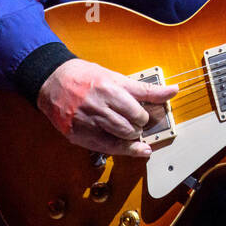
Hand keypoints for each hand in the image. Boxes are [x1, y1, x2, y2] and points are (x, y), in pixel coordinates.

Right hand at [36, 58, 177, 157]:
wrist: (52, 81)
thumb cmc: (85, 76)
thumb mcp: (115, 77)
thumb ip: (145, 88)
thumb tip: (173, 91)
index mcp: (109, 89)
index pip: (137, 111)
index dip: (144, 116)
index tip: (144, 115)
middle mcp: (98, 107)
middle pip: (130, 127)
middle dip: (138, 128)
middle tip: (136, 124)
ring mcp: (87, 123)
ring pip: (119, 140)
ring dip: (130, 139)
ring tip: (130, 134)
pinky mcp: (78, 135)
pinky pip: (104, 148)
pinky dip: (119, 150)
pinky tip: (128, 148)